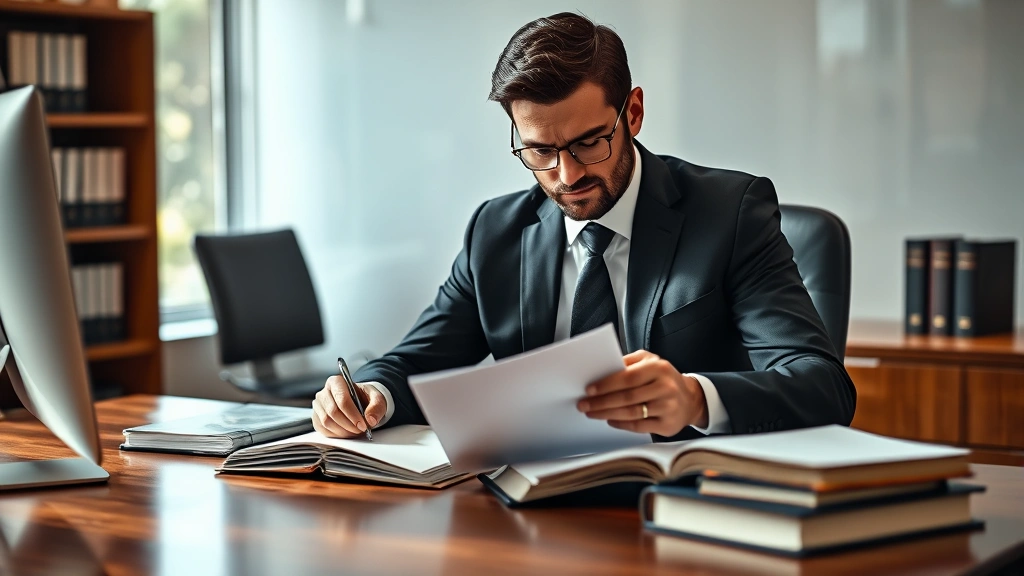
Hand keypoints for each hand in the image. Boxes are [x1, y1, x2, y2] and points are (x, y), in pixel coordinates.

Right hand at [312, 377, 386, 437]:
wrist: (360, 403)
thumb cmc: (366, 398)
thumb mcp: (377, 398)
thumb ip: (376, 406)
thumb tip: (370, 419)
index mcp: (336, 382)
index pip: (342, 399)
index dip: (353, 414)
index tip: (363, 425)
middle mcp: (324, 392)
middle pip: (333, 412)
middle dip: (349, 424)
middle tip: (360, 430)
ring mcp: (318, 406)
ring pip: (327, 422)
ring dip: (343, 431)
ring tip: (355, 431)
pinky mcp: (316, 418)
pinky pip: (323, 430)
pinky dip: (337, 434)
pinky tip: (347, 432)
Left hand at [577, 350, 707, 435]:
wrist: (691, 399)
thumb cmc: (664, 378)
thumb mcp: (650, 361)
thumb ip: (629, 363)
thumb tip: (603, 370)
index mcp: (659, 368)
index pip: (627, 377)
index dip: (606, 385)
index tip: (589, 389)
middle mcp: (665, 387)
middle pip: (627, 397)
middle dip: (601, 402)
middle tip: (584, 404)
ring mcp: (668, 408)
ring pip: (631, 413)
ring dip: (607, 414)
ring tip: (592, 413)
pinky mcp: (667, 425)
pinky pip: (639, 426)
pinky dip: (621, 424)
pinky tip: (610, 420)